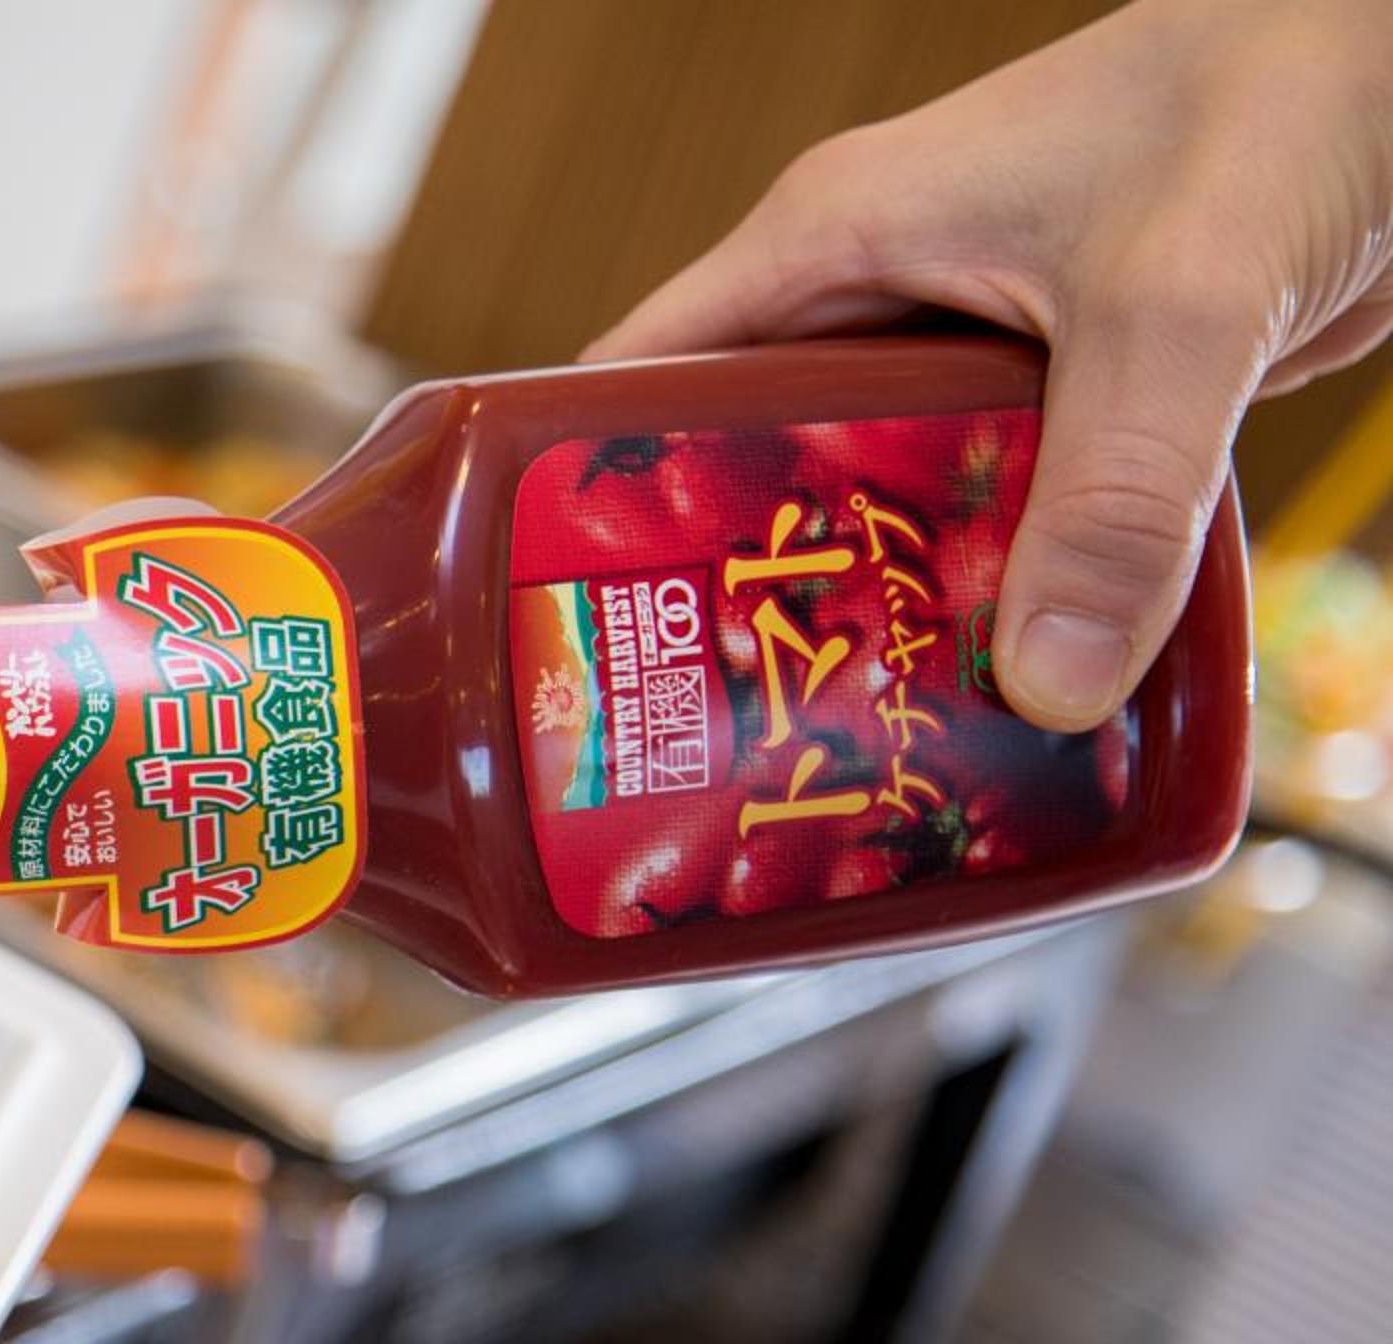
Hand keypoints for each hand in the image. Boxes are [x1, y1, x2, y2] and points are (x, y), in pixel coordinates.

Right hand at [592, 0, 1392, 733]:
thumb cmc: (1291, 81)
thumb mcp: (1177, 304)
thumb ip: (1115, 496)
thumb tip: (1052, 688)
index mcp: (834, 241)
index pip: (641, 378)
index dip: (589, 503)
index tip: (578, 635)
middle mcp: (881, 295)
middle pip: (754, 474)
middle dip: (747, 600)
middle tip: (725, 735)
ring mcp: (974, 344)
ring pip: (880, 509)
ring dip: (885, 612)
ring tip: (861, 736)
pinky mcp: (1069, 389)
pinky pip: (994, 516)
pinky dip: (994, 597)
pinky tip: (1003, 684)